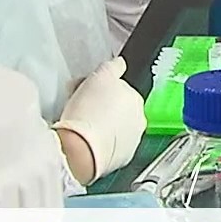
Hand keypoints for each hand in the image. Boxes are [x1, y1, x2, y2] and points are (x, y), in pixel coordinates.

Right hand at [52, 57, 145, 183]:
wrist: (81, 149)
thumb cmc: (87, 113)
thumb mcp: (99, 77)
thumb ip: (112, 67)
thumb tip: (120, 62)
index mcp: (135, 98)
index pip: (119, 88)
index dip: (99, 88)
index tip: (86, 92)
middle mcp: (139, 119)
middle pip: (119, 108)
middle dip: (103, 106)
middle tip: (82, 108)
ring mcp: (133, 140)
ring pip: (116, 127)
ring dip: (104, 125)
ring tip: (84, 128)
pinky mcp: (124, 158)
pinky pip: (113, 146)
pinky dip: (103, 143)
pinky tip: (90, 141)